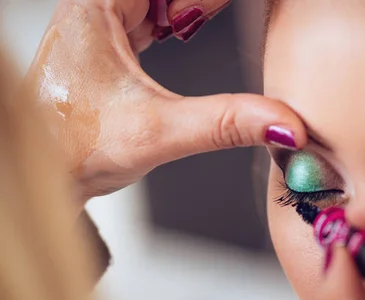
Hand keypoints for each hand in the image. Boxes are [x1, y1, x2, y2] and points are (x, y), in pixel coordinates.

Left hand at [26, 0, 305, 205]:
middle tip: (233, 15)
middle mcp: (93, 8)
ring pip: (159, 0)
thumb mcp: (159, 133)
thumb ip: (226, 124)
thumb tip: (281, 124)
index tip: (236, 9)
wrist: (44, 179)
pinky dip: (177, 21)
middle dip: (201, 4)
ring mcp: (99, 25)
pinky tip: (190, 31)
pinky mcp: (107, 46)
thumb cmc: (73, 150)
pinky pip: (150, 16)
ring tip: (214, 22)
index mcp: (96, 6)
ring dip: (191, 8)